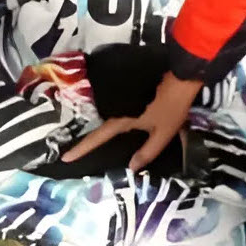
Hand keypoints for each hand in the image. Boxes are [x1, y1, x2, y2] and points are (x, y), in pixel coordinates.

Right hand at [62, 72, 200, 171]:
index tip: (65, 157)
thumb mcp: (163, 134)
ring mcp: (124, 100)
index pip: (97, 138)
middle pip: (102, 128)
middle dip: (91, 141)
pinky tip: (123, 125)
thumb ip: (147, 152)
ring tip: (98, 143)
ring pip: (111, 119)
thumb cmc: (171, 107)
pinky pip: (121, 112)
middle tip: (79, 153)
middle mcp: (118, 110)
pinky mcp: (133, 94)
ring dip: (105, 131)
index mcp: (121, 121)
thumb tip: (131, 167)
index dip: (81, 149)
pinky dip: (118, 121)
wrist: (181, 77)